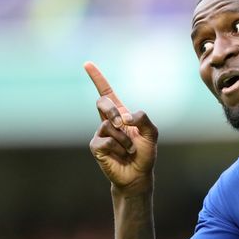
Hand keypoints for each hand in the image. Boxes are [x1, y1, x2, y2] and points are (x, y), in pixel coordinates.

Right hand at [85, 62, 157, 193]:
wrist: (138, 174)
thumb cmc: (145, 153)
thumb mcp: (151, 133)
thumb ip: (143, 119)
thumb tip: (124, 117)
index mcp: (121, 114)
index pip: (106, 92)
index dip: (97, 78)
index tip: (87, 64)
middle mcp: (108, 121)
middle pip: (102, 102)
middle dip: (113, 111)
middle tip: (122, 124)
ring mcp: (100, 133)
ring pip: (109, 125)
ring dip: (124, 138)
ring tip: (130, 149)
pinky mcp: (96, 146)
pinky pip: (106, 140)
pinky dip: (118, 147)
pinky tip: (122, 154)